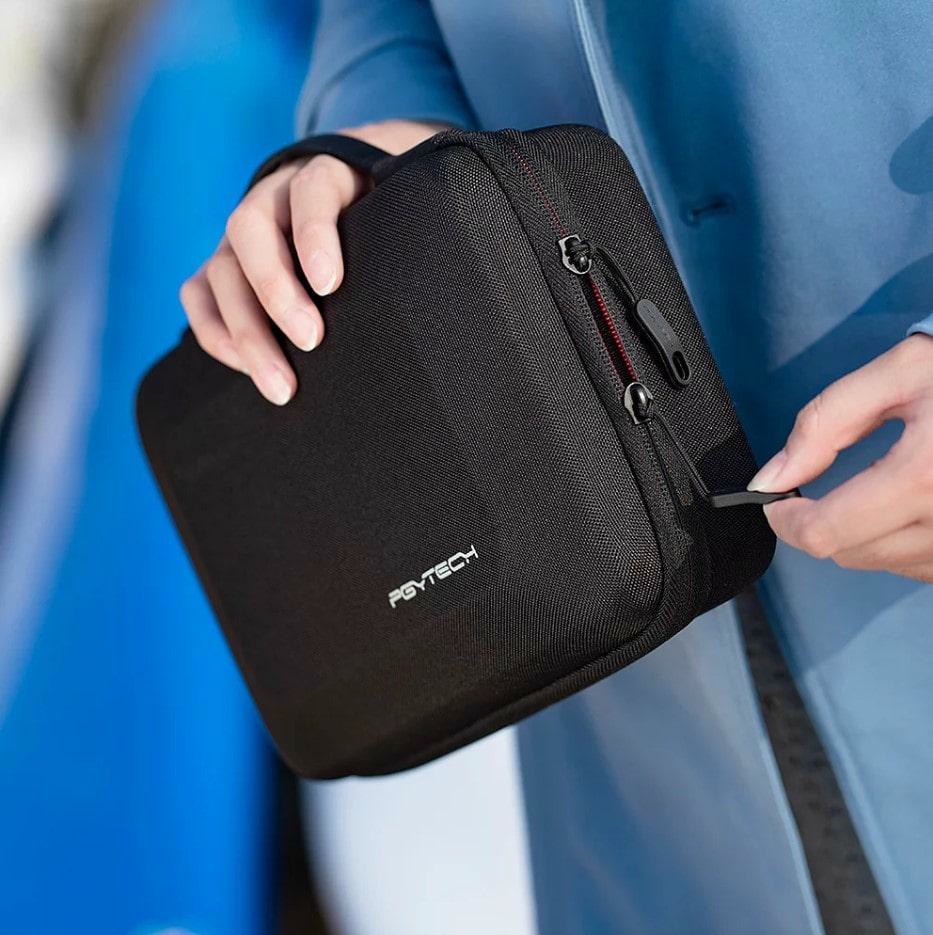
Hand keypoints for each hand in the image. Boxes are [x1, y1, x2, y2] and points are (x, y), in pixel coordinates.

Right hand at [180, 119, 444, 403]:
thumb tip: (457, 289)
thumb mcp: (411, 214)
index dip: (316, 233)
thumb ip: (422, 233)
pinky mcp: (223, 265)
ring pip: (221, 268)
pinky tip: (244, 367)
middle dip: (276, 290)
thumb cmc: (395, 221)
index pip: (313, 189)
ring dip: (246, 329)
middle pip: (250, 228)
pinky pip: (199, 293)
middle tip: (311, 341)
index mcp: (327, 174)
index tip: (332, 284)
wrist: (363, 203)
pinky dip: (215, 331)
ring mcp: (242, 233)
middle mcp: (273, 196)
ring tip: (282, 385)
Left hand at [748, 333, 932, 581]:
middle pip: (850, 553)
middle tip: (817, 489)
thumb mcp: (897, 374)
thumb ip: (823, 424)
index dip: (786, 521)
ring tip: (873, 489)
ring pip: (885, 564)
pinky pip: (923, 568)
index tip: (774, 501)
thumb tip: (772, 478)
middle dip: (819, 523)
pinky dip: (899, 543)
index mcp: (925, 476)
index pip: (826, 532)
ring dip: (860, 535)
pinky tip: (905, 507)